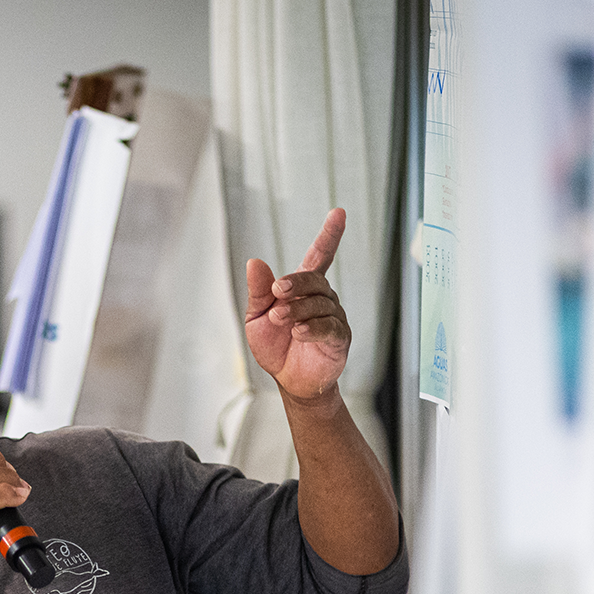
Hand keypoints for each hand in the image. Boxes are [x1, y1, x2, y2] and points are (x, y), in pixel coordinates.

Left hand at [244, 208, 352, 402]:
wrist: (288, 380)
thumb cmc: (275, 346)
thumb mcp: (257, 317)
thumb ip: (258, 291)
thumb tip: (254, 262)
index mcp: (303, 289)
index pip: (319, 256)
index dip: (329, 235)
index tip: (338, 214)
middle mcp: (323, 298)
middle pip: (314, 280)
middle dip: (295, 283)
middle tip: (277, 293)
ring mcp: (334, 317)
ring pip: (320, 304)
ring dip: (297, 310)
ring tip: (280, 320)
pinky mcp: (339, 338)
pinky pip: (329, 327)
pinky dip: (312, 327)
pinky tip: (298, 332)